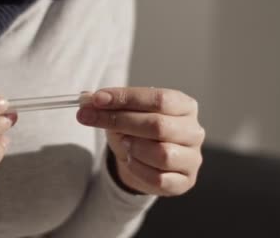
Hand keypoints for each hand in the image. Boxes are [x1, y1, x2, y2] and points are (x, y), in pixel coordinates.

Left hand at [77, 87, 203, 195]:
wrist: (139, 162)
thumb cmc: (134, 131)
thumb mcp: (121, 112)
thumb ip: (106, 104)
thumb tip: (86, 99)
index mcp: (184, 106)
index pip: (158, 99)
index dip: (126, 98)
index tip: (96, 99)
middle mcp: (193, 130)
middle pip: (158, 125)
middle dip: (120, 121)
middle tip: (90, 118)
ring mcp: (192, 158)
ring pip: (162, 154)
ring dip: (134, 148)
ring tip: (124, 144)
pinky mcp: (185, 181)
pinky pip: (159, 178)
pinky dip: (138, 169)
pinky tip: (131, 161)